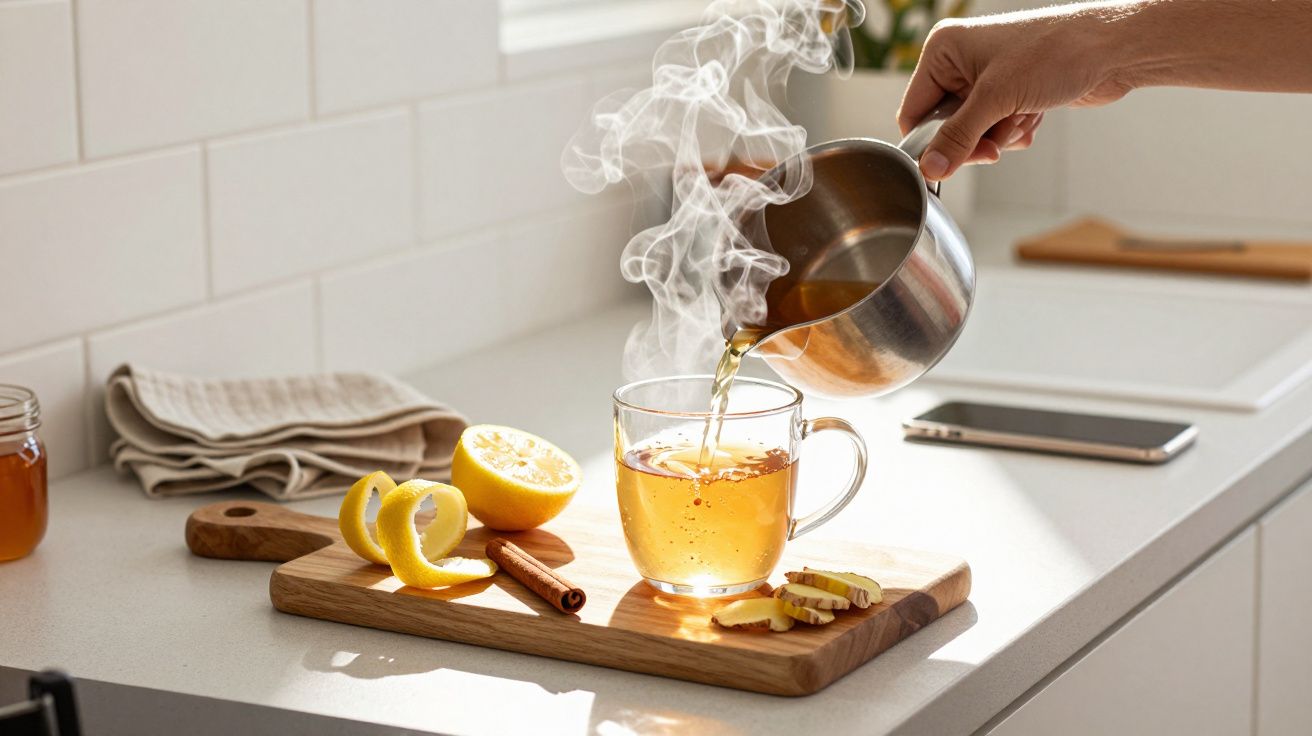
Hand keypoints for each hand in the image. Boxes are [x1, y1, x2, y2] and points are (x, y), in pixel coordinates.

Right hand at [898, 4, 1134, 180]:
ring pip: (973, 131)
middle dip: (976, 138)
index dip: (932, 142)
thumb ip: (958, 138)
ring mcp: (986, 76)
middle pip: (946, 126)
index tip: (952, 160)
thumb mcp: (996, 100)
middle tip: (996, 140)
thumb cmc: (1056, 52)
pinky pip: (996, 128)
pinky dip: (1014, 130)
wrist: (1112, 49)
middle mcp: (961, 61)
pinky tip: (1034, 113)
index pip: (914, 112)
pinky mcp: (1010, 91)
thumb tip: (930, 168)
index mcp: (943, 49)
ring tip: (1024, 113)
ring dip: (1000, 135)